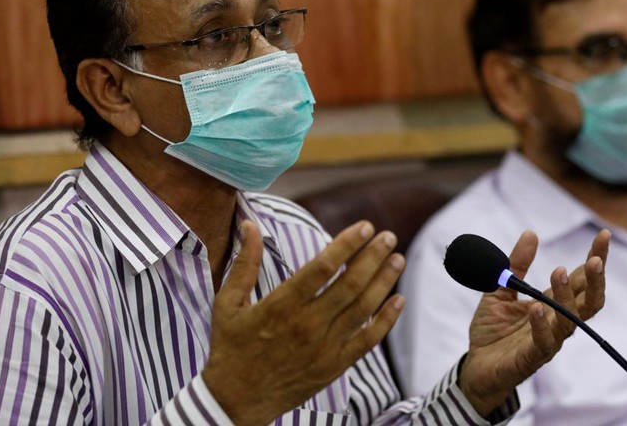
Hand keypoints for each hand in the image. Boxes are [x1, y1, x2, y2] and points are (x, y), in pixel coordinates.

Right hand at [202, 220, 404, 425]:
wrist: (236, 402)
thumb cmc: (231, 348)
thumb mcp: (228, 304)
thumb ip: (244, 263)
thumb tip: (249, 224)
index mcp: (281, 305)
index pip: (323, 267)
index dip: (347, 244)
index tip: (365, 226)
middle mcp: (307, 324)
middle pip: (350, 284)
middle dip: (373, 257)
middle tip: (388, 236)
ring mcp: (324, 347)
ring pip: (363, 308)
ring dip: (384, 281)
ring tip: (398, 259)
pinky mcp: (334, 366)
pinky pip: (367, 340)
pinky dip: (386, 320)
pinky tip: (398, 299)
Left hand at [459, 229, 609, 416]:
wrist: (476, 366)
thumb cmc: (493, 330)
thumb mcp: (500, 289)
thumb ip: (516, 265)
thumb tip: (531, 233)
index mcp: (552, 302)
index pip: (581, 279)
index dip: (595, 258)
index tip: (604, 235)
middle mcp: (557, 321)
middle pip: (588, 301)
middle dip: (595, 280)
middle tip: (595, 260)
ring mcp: (548, 340)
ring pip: (570, 320)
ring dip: (567, 296)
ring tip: (559, 272)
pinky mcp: (532, 358)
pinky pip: (543, 343)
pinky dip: (542, 326)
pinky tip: (537, 309)